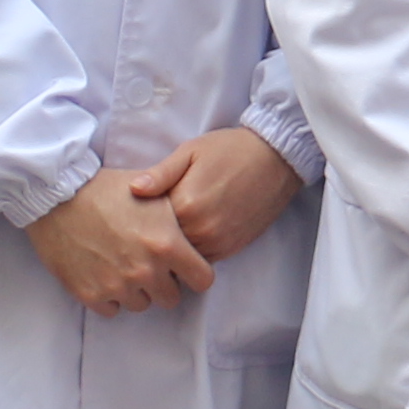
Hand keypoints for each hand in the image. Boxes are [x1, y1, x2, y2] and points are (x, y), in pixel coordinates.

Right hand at [27, 171, 212, 315]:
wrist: (60, 197)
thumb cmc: (109, 190)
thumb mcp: (155, 195)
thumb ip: (179, 222)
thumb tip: (197, 236)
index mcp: (166, 245)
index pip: (203, 280)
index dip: (196, 272)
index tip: (185, 266)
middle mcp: (145, 270)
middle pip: (171, 298)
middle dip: (165, 283)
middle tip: (150, 264)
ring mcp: (117, 286)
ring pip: (141, 305)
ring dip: (136, 290)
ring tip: (123, 264)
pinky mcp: (90, 295)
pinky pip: (112, 310)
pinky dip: (110, 296)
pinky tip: (104, 272)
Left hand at [127, 128, 302, 263]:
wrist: (276, 157)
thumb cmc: (230, 149)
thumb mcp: (191, 151)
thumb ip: (161, 173)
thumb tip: (132, 189)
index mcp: (186, 203)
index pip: (150, 224)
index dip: (142, 220)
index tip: (135, 216)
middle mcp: (201, 229)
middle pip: (164, 245)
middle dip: (155, 239)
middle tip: (145, 230)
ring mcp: (218, 242)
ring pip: (182, 257)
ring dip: (174, 249)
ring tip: (168, 235)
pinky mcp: (231, 248)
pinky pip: (202, 260)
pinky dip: (193, 252)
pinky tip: (189, 237)